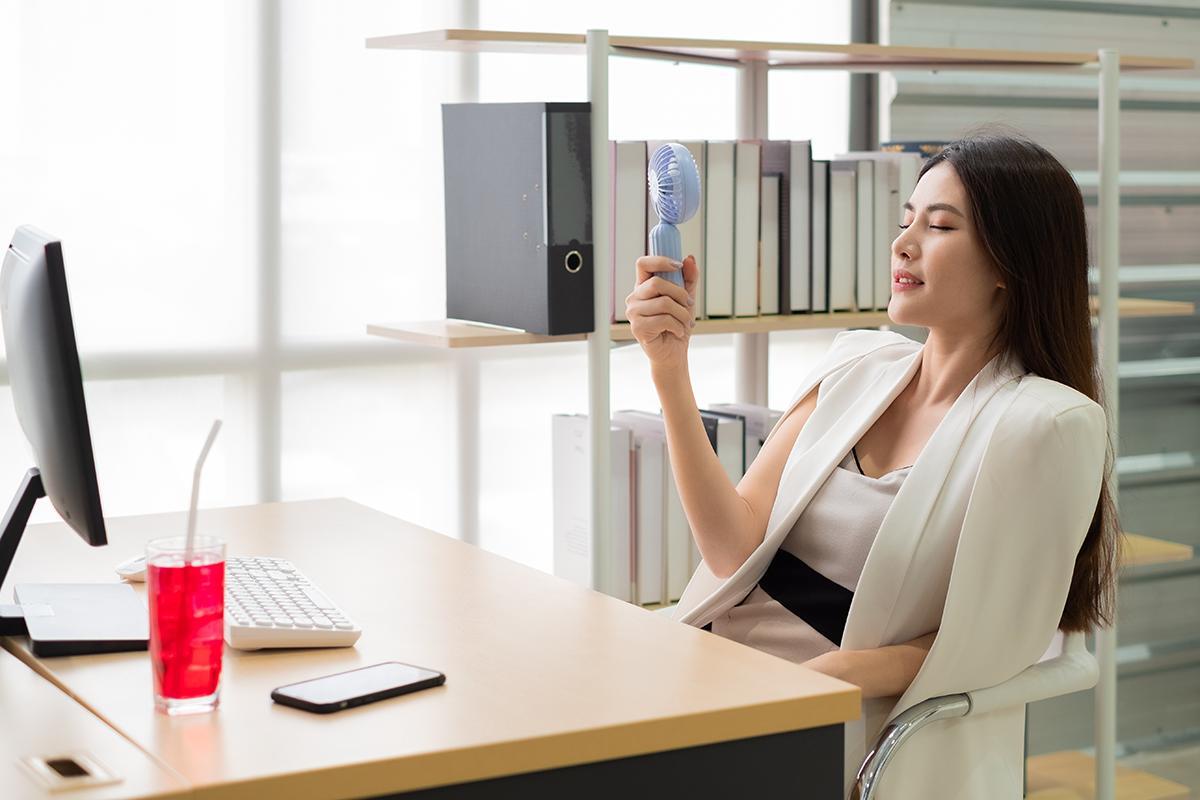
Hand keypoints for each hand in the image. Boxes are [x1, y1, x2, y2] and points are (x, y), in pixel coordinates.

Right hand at [625, 255, 698, 372]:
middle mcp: (634, 298)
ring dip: (682, 314)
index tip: (678, 265)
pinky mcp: (638, 328)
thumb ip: (689, 279)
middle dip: (680, 294)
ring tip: (685, 322)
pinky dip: (677, 326)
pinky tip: (677, 331)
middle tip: (688, 305)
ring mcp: (633, 313)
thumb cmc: (677, 324)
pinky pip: (664, 320)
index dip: (660, 260)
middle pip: (657, 283)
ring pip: (664, 303)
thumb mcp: (686, 298)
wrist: (674, 352)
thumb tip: (689, 259)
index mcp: (643, 287)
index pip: (643, 264)